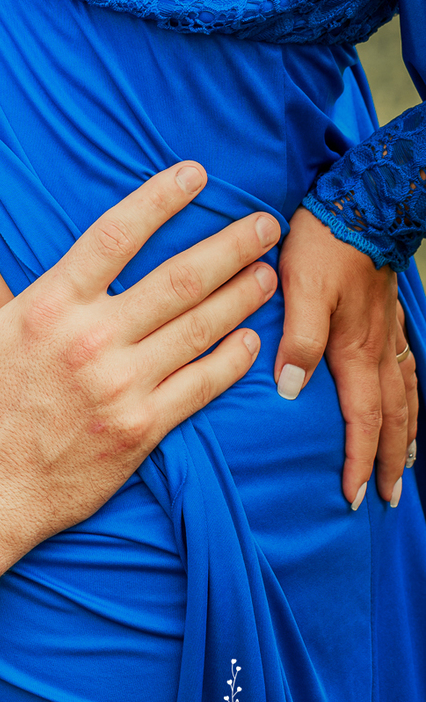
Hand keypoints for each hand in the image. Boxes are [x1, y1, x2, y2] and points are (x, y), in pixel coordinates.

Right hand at [0, 161, 273, 566]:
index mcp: (48, 308)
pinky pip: (199, 388)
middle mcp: (92, 342)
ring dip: (241, 296)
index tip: (195, 175)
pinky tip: (252, 339)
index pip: (115, 236)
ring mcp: (122, 389)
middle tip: (267, 223)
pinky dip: (231, 360)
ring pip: (198, 330)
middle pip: (178, 280)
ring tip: (270, 271)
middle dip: (229, 246)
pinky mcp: (141, 433)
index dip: (160, 199)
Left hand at [276, 205, 416, 505]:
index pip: (363, 420)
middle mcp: (378, 350)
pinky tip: (408, 404)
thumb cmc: (323, 242)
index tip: (357, 496)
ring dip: (407, 435)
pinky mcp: (388, 318)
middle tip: (387, 499)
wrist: (361, 202)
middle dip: (390, 462)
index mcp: (355, 350)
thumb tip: (289, 389)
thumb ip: (298, 338)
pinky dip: (412, 398)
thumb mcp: (300, 286)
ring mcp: (388, 334)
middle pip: (392, 419)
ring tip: (406, 465)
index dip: (360, 460)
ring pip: (406, 398)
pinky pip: (409, 371)